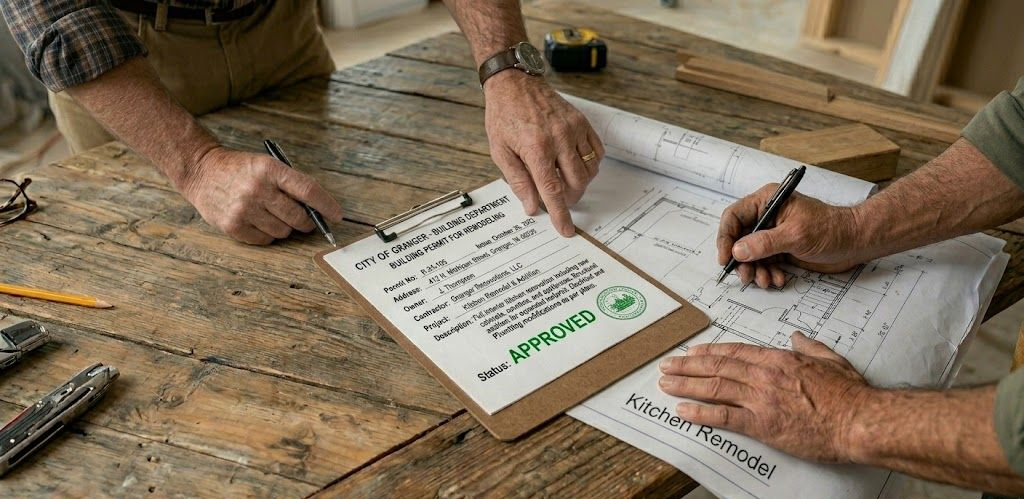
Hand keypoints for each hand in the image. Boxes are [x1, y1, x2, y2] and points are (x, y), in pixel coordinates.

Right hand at [179, 146, 342, 244]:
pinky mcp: (233, 226)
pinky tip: (258, 221)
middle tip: (305, 220)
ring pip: (283, 232)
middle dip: (306, 222)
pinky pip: (265, 240)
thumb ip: (291, 185)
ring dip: (285, 228)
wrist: (202, 171)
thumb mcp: (266, 165)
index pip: (308, 190)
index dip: (326, 205)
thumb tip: (319, 211)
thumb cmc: (241, 169)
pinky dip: (267, 235)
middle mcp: (257, 190)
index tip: (337, 215)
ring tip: (273, 215)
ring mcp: (244, 209)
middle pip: (298, 217)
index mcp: (270, 170)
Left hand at [483, 71, 603, 236]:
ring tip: (563, 179)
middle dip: (570, 199)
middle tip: (558, 199)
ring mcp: (574, 129)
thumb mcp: (500, 151)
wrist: (515, 84)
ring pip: (589, 170)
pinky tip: (574, 165)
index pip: (552, 190)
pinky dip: (590, 165)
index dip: (561, 214)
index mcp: (536, 148)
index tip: (567, 230)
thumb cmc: (504, 117)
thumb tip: (532, 206)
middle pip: (577, 183)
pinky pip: (596, 152)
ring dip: (580, 183)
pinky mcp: (582, 122)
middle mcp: (559, 138)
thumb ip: (518, 181)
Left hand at [658, 332, 872, 462]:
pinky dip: (699, 413)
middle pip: (717, 367)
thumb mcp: (829, 359)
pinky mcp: (762, 425)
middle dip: (688, 366)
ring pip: (714, 387)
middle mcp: (764, 375)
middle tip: (667, 365)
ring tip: (665, 384)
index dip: (709, 351)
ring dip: (685, 385)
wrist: (859, 420)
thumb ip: (808, 346)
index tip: (692, 352)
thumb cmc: (849, 394)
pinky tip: (682, 411)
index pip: (734, 351)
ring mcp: (761, 399)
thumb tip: (796, 336)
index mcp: (778, 359)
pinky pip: (724, 417)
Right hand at [718, 184, 866, 287]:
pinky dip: (768, 273)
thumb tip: (737, 251)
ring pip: (750, 254)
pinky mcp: (781, 248)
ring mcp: (773, 233)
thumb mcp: (795, 235)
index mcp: (767, 201)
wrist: (856, 242)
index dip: (726, 238)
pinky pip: (764, 262)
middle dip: (742, 260)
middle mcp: (767, 216)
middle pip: (739, 238)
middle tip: (746, 276)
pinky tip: (778, 279)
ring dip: (755, 270)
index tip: (726, 258)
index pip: (734, 216)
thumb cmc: (831, 230)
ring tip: (765, 281)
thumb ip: (764, 243)